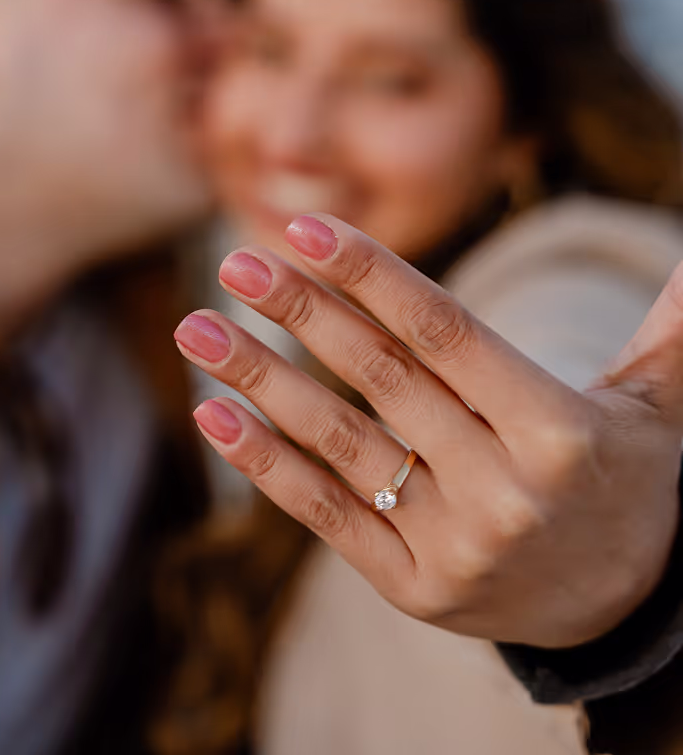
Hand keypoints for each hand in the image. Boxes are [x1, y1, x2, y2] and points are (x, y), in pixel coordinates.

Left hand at [174, 214, 682, 649]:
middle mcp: (504, 490)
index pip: (446, 335)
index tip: (308, 227)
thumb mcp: (657, 404)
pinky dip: (266, 464)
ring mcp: (454, 545)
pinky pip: (327, 516)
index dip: (374, 277)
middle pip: (383, 380)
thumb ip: (671, 328)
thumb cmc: (624, 475)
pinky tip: (214, 412)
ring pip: (340, 445)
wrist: (625, 604)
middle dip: (304, 312)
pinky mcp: (414, 590)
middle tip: (237, 258)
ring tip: (195, 326)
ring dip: (259, 380)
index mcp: (558, 430)